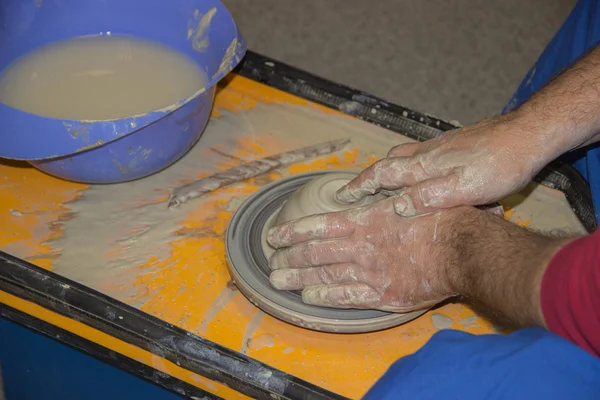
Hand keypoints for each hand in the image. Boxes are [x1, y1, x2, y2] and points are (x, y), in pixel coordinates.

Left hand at [267, 198, 563, 327]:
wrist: (464, 249)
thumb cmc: (439, 217)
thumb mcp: (405, 198)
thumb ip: (377, 202)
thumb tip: (355, 197)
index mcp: (365, 221)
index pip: (318, 226)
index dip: (293, 232)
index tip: (274, 236)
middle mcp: (361, 247)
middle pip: (315, 254)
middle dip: (290, 257)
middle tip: (271, 261)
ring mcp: (369, 273)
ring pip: (325, 276)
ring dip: (299, 279)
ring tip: (278, 280)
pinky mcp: (383, 295)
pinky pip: (347, 297)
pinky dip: (325, 297)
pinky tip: (308, 297)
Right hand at [335, 113, 550, 216]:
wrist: (527, 135)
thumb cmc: (499, 164)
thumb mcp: (465, 188)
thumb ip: (430, 197)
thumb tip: (397, 207)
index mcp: (424, 165)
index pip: (381, 174)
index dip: (360, 186)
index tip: (342, 195)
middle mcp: (426, 153)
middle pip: (388, 162)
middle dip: (369, 177)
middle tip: (357, 191)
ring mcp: (440, 147)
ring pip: (405, 157)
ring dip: (390, 171)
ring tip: (384, 186)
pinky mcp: (455, 145)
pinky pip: (422, 156)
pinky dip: (411, 167)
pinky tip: (422, 176)